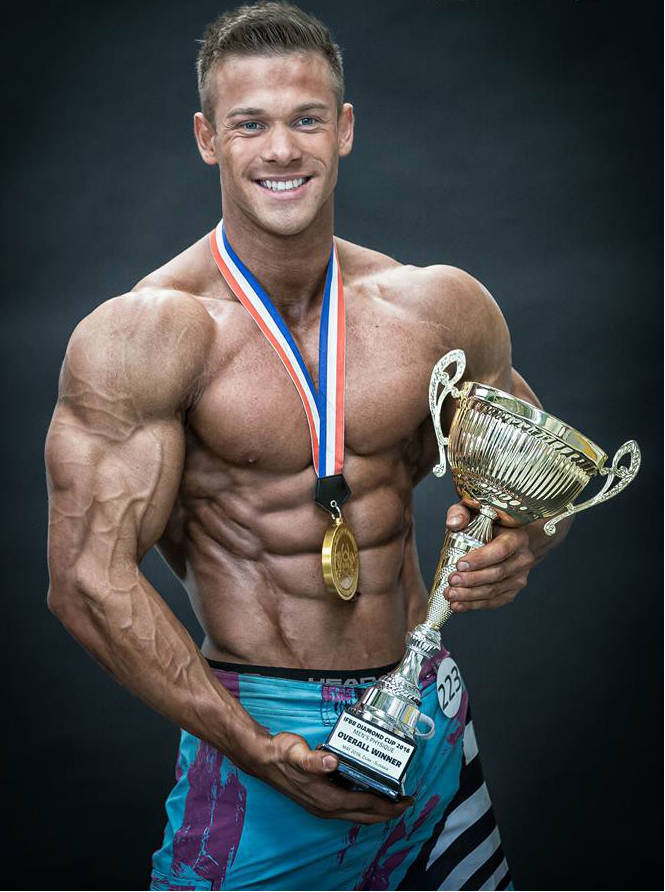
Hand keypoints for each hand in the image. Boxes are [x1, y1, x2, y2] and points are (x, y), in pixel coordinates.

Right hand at [257, 731, 412, 823]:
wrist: (264, 759)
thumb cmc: (282, 754)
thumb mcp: (297, 753)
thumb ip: (314, 759)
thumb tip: (331, 761)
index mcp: (327, 799)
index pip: (365, 805)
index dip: (387, 805)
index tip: (405, 800)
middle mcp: (327, 807)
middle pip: (365, 816)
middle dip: (388, 812)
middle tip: (407, 803)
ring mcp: (323, 806)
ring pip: (357, 814)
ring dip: (376, 810)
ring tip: (393, 800)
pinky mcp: (320, 799)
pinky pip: (349, 807)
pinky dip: (363, 804)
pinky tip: (368, 792)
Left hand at [443, 502, 535, 611]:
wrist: (507, 538)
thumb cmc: (488, 524)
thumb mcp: (474, 511)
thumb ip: (461, 513)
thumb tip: (453, 524)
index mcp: (517, 537)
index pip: (501, 550)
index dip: (480, 559)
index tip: (460, 564)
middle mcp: (523, 559)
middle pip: (497, 573)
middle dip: (471, 580)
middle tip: (451, 580)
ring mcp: (519, 577)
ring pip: (494, 590)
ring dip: (470, 595)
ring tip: (450, 594)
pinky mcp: (512, 591)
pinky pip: (493, 602)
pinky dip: (474, 605)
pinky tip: (458, 605)